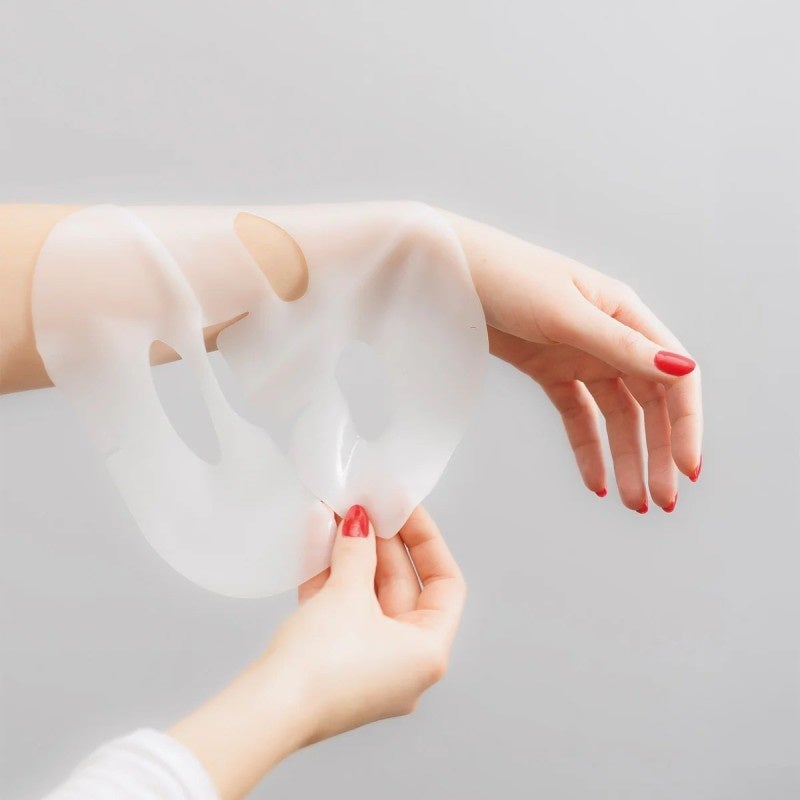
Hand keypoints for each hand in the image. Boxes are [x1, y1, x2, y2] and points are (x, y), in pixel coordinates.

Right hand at [169, 504, 464, 799]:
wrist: (267, 711)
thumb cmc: (322, 666)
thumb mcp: (347, 593)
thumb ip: (358, 549)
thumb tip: (360, 521)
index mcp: (428, 652)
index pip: (444, 584)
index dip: (426, 541)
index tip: (405, 509)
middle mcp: (404, 664)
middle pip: (402, 587)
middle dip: (380, 543)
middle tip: (365, 506)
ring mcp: (368, 666)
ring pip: (367, 597)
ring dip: (351, 556)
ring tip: (337, 515)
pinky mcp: (334, 666)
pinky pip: (341, 611)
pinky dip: (331, 578)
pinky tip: (317, 541)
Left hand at [447, 212, 702, 512]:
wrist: (449, 272)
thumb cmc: (507, 277)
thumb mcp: (564, 313)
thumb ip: (619, 345)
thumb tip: (681, 370)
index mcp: (626, 315)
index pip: (672, 377)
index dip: (686, 424)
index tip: (687, 468)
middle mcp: (610, 338)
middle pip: (648, 404)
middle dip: (658, 453)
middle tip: (661, 502)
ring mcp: (580, 356)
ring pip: (615, 416)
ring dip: (627, 459)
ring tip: (632, 503)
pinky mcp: (550, 371)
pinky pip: (577, 416)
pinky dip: (588, 448)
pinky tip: (596, 481)